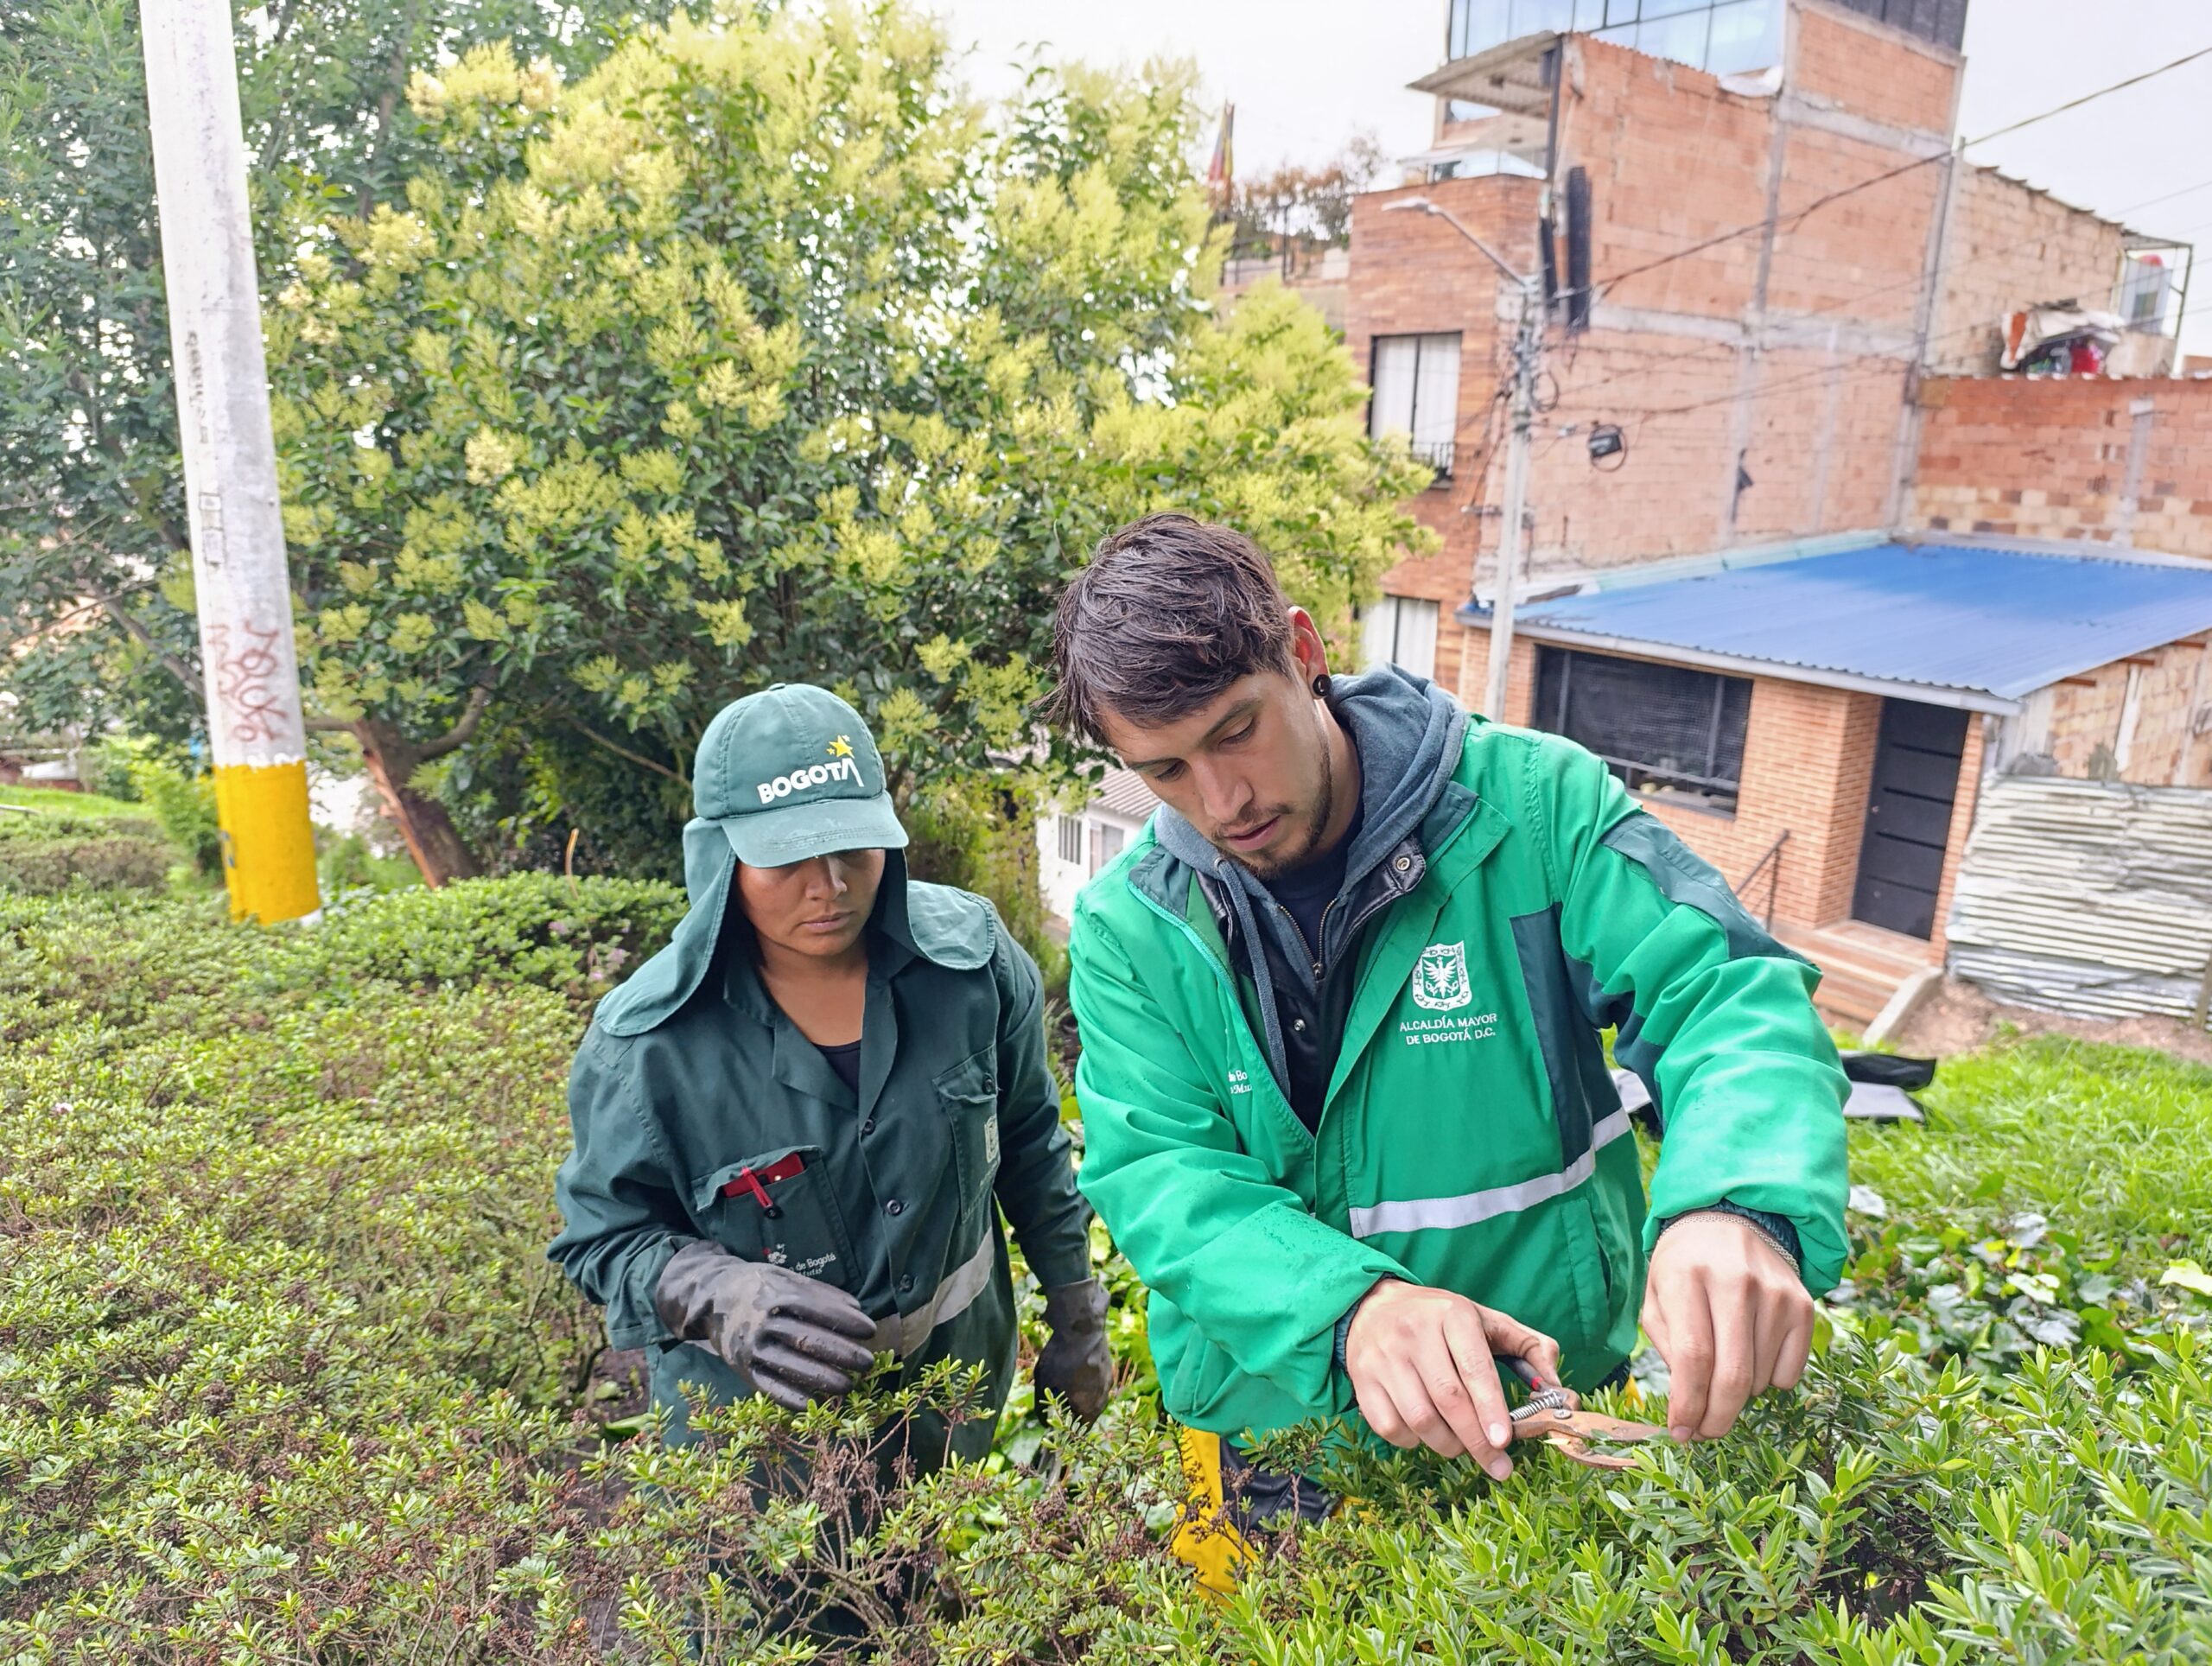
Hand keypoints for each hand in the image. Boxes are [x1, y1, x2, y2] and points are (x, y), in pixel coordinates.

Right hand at [653, 1240, 878, 1411]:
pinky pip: (768, 1386)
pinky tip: (814, 1404)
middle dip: (841, 1353)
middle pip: (806, 1340)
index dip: (845, 1321)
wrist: (710, 1298)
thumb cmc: (757, 1285)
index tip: (870, 1331)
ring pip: (790, 1366)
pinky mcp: (742, 1368)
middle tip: (867, 1362)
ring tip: (849, 1385)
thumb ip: (820, 1292)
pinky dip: (791, 1397)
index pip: (816, 1310)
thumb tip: (856, 1308)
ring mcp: (751, 1348)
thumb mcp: (785, 1277)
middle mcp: (762, 1323)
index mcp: (776, 1296)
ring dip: (822, 1378)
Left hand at [1034, 1278, 1113, 1420]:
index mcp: (1090, 1407)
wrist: (1082, 1327)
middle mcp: (1103, 1397)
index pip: (1080, 1429)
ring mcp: (1108, 1380)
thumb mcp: (1046, 1385)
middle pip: (1088, 1413)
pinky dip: (1087, 1380)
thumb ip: (1045, 1408)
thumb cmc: (1061, 1358)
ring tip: (1065, 1385)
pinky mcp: (1108, 1364)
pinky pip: (1097, 1380)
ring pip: (1094, 1395)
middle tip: (1059, 1404)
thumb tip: (1045, 1421)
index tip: (1057, 1422)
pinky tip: (1075, 1369)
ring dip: (1082, 1395)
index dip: (1068, 1428)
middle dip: (1074, 1411)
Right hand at [1342, 1279, 1563, 1478]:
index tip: (1505, 1441)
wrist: (1373, 1307)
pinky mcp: (1362, 1380)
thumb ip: (1531, 1348)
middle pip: (1447, 1399)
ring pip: (1419, 1419)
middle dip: (1476, 1441)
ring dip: (1448, 1445)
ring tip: (1463, 1445)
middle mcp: (1413, 1333)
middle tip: (1499, 1466)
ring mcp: (1383, 1357)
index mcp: (1452, 1315)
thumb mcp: (1488, 1321)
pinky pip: (1389, 1427)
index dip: (1490, 1407)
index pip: (1474, 1366)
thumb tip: (1559, 1391)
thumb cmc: (1442, 1321)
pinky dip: (1413, 1442)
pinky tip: (1426, 1433)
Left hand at [1641, 1211, 1813, 1442]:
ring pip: (1761, 1379)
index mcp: (1687, 1275)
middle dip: (1717, 1418)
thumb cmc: (1684, 1268)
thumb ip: (1667, 1348)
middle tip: (1705, 1433)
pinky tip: (1751, 1358)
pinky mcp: (1804, 1304)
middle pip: (1733, 1374)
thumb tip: (1687, 1408)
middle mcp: (1735, 1281)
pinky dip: (1769, 1383)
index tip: (1682, 1432)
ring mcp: (1775, 1292)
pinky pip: (1790, 1372)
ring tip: (1722, 1376)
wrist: (1729, 1222)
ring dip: (1739, 1397)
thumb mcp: (1657, 1297)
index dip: (1688, 1403)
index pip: (1693, 1355)